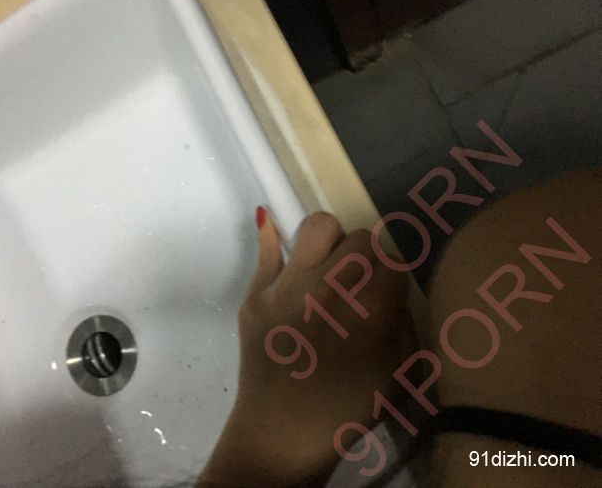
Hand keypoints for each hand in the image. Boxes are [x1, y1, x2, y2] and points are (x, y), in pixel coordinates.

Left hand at [197, 210, 415, 486]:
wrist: (283, 432)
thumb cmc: (347, 408)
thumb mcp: (401, 373)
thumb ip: (403, 320)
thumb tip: (388, 287)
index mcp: (369, 313)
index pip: (393, 262)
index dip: (391, 278)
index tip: (382, 292)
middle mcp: (328, 290)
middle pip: (360, 240)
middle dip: (366, 260)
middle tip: (357, 284)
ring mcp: (287, 287)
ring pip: (319, 227)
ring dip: (331, 244)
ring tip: (327, 268)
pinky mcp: (256, 292)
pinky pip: (267, 244)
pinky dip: (277, 237)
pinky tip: (282, 234)